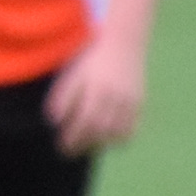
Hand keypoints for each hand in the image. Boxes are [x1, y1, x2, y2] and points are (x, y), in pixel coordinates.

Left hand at [46, 36, 145, 154]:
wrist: (123, 43)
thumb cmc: (90, 59)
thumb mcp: (72, 74)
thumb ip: (63, 97)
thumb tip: (54, 121)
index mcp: (97, 89)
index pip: (85, 122)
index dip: (73, 138)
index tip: (61, 147)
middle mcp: (117, 97)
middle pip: (101, 130)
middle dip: (83, 144)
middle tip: (69, 151)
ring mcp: (131, 101)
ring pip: (118, 132)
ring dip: (100, 143)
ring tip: (85, 145)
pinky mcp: (140, 103)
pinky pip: (132, 128)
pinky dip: (120, 139)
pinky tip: (106, 140)